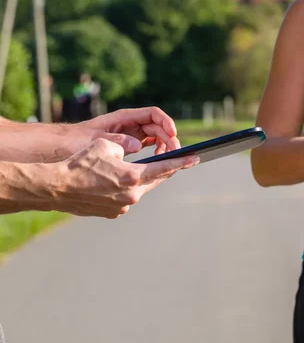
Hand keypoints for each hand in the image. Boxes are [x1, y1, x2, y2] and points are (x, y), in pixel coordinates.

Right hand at [53, 138, 198, 218]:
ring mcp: (122, 206)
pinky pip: (124, 199)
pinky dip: (123, 190)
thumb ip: (127, 145)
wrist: (55, 188)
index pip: (165, 168)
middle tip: (170, 163)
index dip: (182, 162)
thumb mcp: (106, 145)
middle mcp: (132, 194)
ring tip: (128, 171)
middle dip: (162, 171)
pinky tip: (112, 183)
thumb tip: (136, 149)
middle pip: (154, 180)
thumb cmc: (79, 163)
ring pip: (138, 190)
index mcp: (133, 176)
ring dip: (138, 180)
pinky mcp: (113, 213)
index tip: (195, 159)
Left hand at [76, 107, 181, 155]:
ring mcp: (131, 133)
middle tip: (175, 153)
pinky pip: (150, 144)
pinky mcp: (130, 144)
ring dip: (165, 145)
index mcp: (124, 118)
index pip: (153, 114)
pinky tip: (156, 160)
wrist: (62, 147)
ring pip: (156, 136)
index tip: (172, 134)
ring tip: (167, 158)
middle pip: (158, 127)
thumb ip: (118, 141)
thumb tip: (138, 145)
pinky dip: (157, 151)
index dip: (166, 122)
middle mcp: (131, 124)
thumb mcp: (96, 140)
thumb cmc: (76, 140)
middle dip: (169, 138)